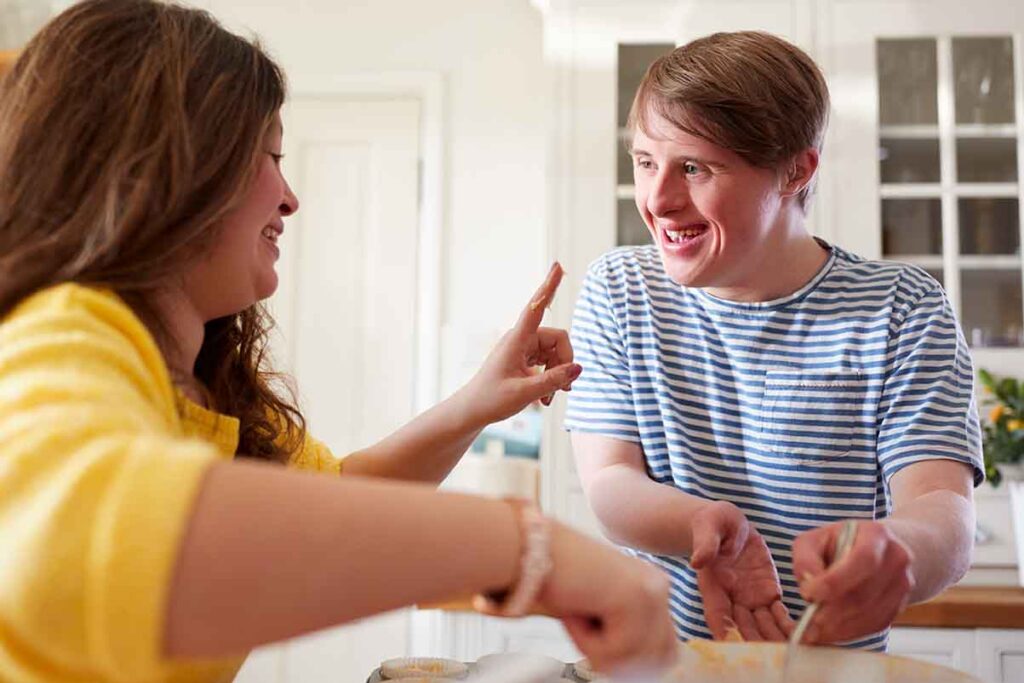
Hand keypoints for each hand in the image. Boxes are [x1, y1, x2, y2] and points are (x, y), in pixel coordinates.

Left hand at [461, 262, 581, 425]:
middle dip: (565, 362)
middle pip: (558, 339)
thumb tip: (579, 368)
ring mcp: (522, 350)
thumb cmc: (491, 400)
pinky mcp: (524, 360)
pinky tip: (545, 398)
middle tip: (565, 389)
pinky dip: (551, 379)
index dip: (549, 286)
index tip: (558, 265)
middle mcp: (521, 340)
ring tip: (550, 398)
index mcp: (516, 340)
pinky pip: (547, 363)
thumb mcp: (525, 393)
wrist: (471, 412)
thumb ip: (554, 380)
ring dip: (558, 374)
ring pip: (555, 352)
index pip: (536, 307)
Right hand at [539, 522, 678, 674]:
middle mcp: (660, 586)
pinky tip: (575, 607)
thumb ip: (627, 635)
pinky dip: (586, 640)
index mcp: (655, 587)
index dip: (634, 660)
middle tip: (586, 628)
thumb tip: (639, 672)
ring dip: (598, 648)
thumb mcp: (601, 614)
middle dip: (620, 659)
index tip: (601, 643)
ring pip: (634, 659)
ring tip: (578, 613)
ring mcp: (651, 591)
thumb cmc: (556, 581)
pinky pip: (615, 650)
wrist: (531, 548)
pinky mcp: (634, 597)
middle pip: (658, 660)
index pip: (667, 651)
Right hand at [691, 501, 793, 640]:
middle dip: (757, 642)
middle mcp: (731, 597)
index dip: (726, 631)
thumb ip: (704, 543)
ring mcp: (749, 597)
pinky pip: (778, 614)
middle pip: (742, 627)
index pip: (717, 614)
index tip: (737, 645)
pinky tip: (801, 632)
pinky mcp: (767, 592)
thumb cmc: (712, 522)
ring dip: (774, 639)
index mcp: (713, 584)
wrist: (728, 524)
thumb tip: (698, 560)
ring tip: (792, 648)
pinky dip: (787, 625)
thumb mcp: (708, 525)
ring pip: (762, 625)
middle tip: (774, 653)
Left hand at [792, 520, 913, 643]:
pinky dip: (849, 632)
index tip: (808, 593)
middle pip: (864, 593)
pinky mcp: (899, 605)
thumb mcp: (816, 539)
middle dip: (832, 610)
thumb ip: (806, 558)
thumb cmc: (839, 543)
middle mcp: (896, 558)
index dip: (835, 581)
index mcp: (876, 534)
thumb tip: (807, 583)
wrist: (876, 552)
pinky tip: (830, 632)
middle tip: (808, 620)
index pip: (862, 560)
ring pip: (870, 613)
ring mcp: (902, 584)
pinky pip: (874, 624)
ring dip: (839, 626)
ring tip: (814, 630)